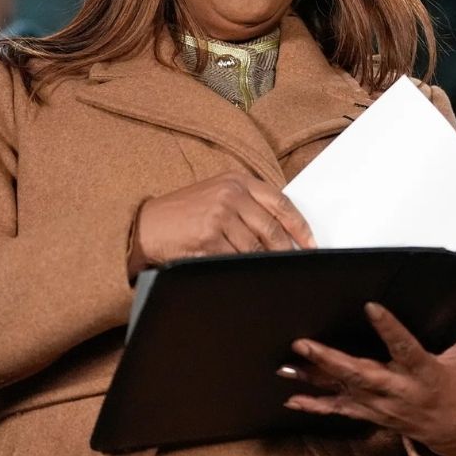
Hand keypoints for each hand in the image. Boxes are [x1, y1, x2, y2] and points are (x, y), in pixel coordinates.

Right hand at [128, 171, 314, 276]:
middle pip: (272, 229)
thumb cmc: (183, 212)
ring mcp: (219, 216)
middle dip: (286, 251)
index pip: (281, 203)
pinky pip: (235, 260)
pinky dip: (243, 269)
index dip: (300, 226)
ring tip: (270, 272)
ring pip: (256, 248)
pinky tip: (246, 274)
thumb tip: (282, 231)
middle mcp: (230, 195)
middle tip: (295, 264)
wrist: (145, 225)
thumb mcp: (218, 194)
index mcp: (238, 181)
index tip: (311, 244)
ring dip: (265, 263)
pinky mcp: (207, 239)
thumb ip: (248, 204)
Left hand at [280, 290, 455, 455]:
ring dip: (314, 378)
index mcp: (425, 370)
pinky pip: (340, 409)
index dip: (389, 329)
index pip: (406, 347)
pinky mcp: (371, 414)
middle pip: (362, 374)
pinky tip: (293, 394)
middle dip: (332, 360)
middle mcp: (400, 390)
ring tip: (289, 363)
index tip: (371, 307)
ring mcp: (382, 405)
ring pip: (344, 391)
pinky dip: (315, 402)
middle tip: (305, 342)